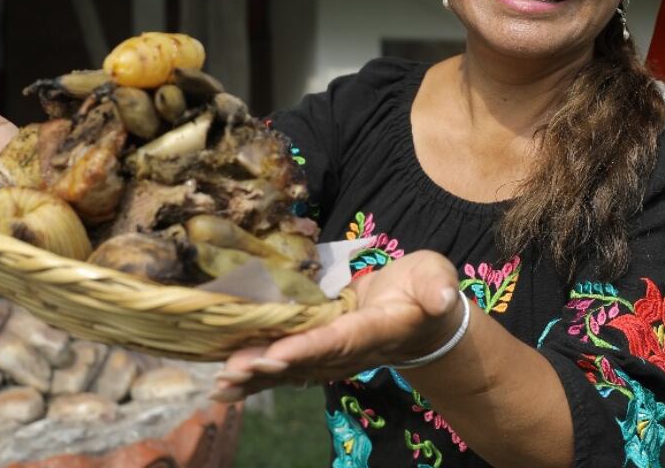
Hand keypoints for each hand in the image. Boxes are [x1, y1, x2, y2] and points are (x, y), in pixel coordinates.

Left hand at [211, 250, 462, 400]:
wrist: (424, 320)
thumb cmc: (427, 288)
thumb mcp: (438, 278)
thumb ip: (438, 288)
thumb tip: (443, 297)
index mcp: (377, 329)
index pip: (340, 340)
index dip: (308, 348)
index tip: (275, 355)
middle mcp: (351, 350)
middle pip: (306, 360)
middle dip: (268, 366)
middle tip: (232, 370)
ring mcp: (334, 356)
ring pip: (291, 369)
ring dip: (256, 378)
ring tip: (221, 385)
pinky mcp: (321, 352)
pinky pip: (286, 367)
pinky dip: (256, 377)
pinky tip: (225, 386)